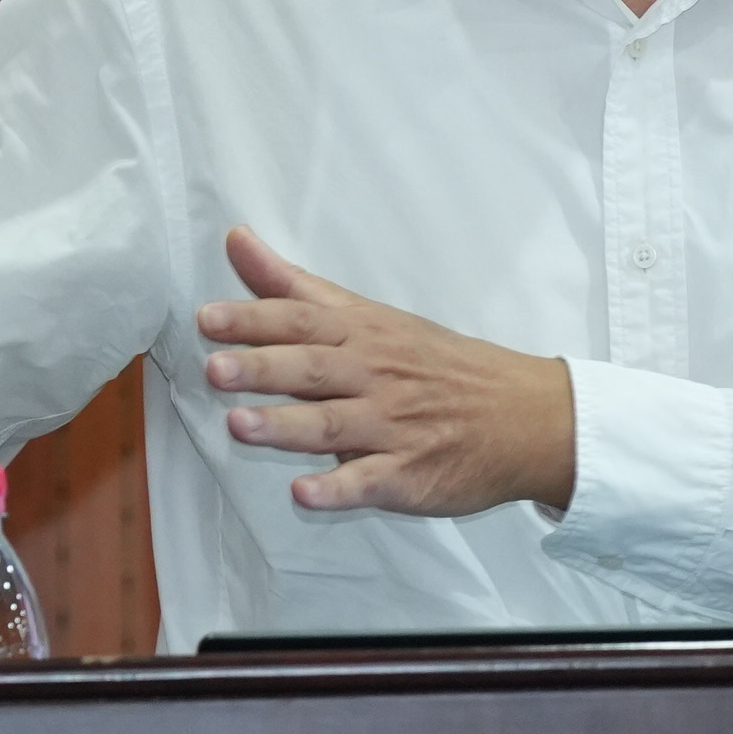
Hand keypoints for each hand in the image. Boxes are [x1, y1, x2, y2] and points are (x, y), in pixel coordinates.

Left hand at [197, 226, 574, 516]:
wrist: (524, 415)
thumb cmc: (433, 363)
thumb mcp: (367, 315)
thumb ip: (293, 285)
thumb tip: (235, 239)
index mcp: (362, 336)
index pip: (303, 321)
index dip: (254, 319)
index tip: (208, 319)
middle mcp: (374, 378)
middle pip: (313, 369)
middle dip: (264, 368)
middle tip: (216, 369)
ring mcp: (391, 428)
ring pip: (332, 426)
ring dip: (285, 426)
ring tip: (239, 426)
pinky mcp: (408, 475)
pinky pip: (370, 482)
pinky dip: (338, 489)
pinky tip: (304, 494)